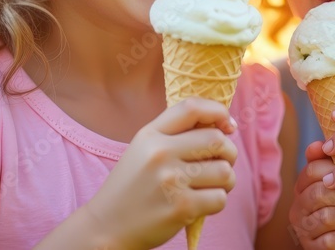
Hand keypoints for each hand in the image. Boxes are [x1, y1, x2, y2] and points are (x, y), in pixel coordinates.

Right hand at [85, 98, 238, 248]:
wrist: (106, 227)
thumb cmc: (132, 187)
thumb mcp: (143, 150)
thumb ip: (175, 134)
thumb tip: (224, 126)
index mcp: (150, 135)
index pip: (192, 107)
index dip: (218, 112)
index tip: (228, 126)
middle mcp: (160, 153)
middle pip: (217, 140)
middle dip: (229, 152)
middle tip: (221, 163)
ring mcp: (171, 181)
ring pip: (224, 171)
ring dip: (226, 180)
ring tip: (211, 186)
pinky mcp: (181, 208)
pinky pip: (220, 198)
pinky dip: (217, 201)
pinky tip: (201, 204)